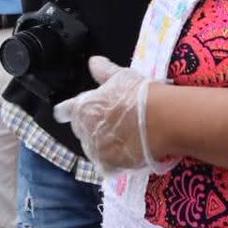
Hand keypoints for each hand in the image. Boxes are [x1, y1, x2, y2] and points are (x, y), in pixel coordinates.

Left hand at [53, 57, 177, 175]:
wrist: (163, 119)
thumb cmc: (140, 94)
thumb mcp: (120, 77)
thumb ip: (103, 71)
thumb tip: (93, 61)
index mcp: (82, 107)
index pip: (65, 111)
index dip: (66, 111)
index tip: (66, 113)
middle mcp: (84, 130)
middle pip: (81, 130)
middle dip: (91, 127)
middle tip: (111, 123)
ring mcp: (96, 150)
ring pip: (93, 148)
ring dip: (102, 145)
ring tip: (122, 139)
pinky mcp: (110, 165)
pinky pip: (107, 166)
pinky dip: (114, 163)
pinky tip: (127, 155)